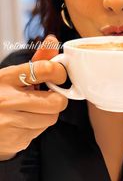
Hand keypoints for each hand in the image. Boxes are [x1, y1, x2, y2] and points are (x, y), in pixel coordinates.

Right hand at [0, 35, 67, 159]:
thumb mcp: (11, 76)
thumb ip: (36, 61)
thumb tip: (52, 40)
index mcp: (5, 78)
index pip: (44, 69)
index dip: (59, 71)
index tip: (58, 74)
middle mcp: (6, 100)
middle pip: (56, 102)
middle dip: (57, 99)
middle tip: (49, 96)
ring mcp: (10, 122)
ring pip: (51, 118)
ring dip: (46, 114)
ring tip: (31, 110)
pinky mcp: (14, 141)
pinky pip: (39, 132)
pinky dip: (36, 127)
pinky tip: (22, 122)